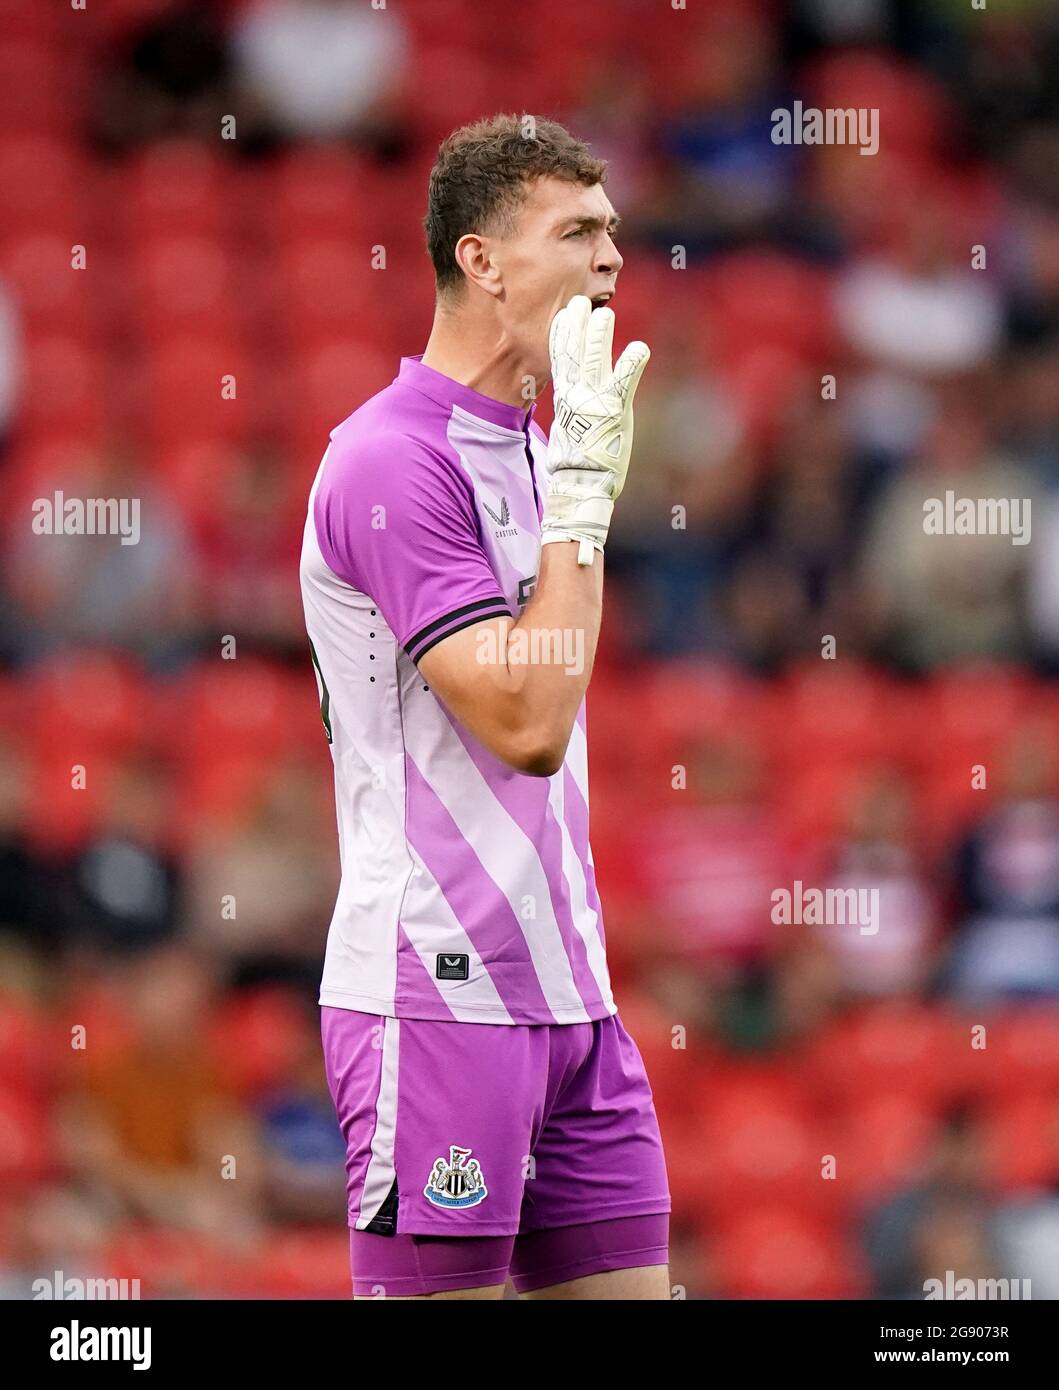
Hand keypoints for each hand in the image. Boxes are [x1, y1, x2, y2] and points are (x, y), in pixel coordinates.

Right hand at [541, 294, 650, 564]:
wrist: (580, 485)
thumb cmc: (574, 467)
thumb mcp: (567, 436)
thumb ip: (572, 417)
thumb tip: (570, 415)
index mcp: (565, 400)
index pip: (560, 361)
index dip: (561, 338)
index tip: (562, 317)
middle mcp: (576, 396)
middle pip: (573, 353)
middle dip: (575, 326)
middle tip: (579, 302)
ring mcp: (594, 400)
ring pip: (594, 360)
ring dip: (599, 335)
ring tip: (605, 313)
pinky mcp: (614, 409)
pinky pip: (624, 381)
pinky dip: (631, 363)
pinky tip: (640, 347)